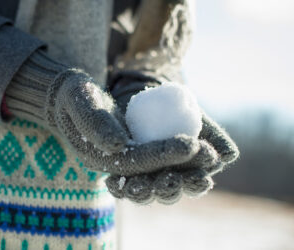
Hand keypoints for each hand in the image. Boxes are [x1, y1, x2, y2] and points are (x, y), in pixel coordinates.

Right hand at [5, 51, 202, 175]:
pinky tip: (203, 151)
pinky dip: (182, 160)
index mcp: (99, 158)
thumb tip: (119, 144)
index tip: (192, 144)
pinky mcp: (135, 153)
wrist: (72, 99)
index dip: (164, 154)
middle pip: (151, 176)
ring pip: (159, 174)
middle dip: (182, 169)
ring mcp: (126, 162)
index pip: (135, 162)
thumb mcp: (80, 100)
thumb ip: (94, 122)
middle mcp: (114, 166)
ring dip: (186, 170)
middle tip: (210, 155)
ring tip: (213, 157)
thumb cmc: (75, 96)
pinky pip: (161, 163)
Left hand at [105, 81, 238, 203]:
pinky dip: (117, 187)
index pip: (193, 184)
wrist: (151, 98)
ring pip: (143, 193)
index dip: (195, 183)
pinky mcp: (122, 173)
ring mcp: (143, 179)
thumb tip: (229, 155)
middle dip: (168, 189)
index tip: (199, 177)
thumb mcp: (196, 117)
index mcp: (188, 172)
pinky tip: (112, 183)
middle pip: (168, 193)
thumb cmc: (179, 109)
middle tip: (169, 180)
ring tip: (138, 186)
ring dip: (141, 192)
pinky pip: (119, 186)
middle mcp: (165, 180)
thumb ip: (213, 136)